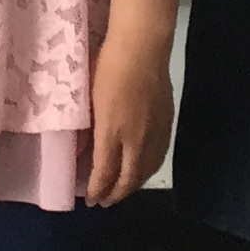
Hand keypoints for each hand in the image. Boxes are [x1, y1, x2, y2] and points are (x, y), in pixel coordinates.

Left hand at [84, 27, 173, 204]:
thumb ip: (87, 128)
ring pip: (146, 170)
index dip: (98, 190)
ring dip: (134, 185)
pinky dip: (149, 170)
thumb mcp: (87, 97)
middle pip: (129, 178)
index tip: (90, 199)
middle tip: (104, 202)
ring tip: (123, 191)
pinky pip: (159, 157)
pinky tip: (143, 170)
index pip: (105, 173)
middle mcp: (136, 140)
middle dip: (116, 194)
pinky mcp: (166, 123)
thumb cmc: (108, 66)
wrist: (142, 48)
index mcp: (112, 133)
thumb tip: (83, 151)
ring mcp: (154, 132)